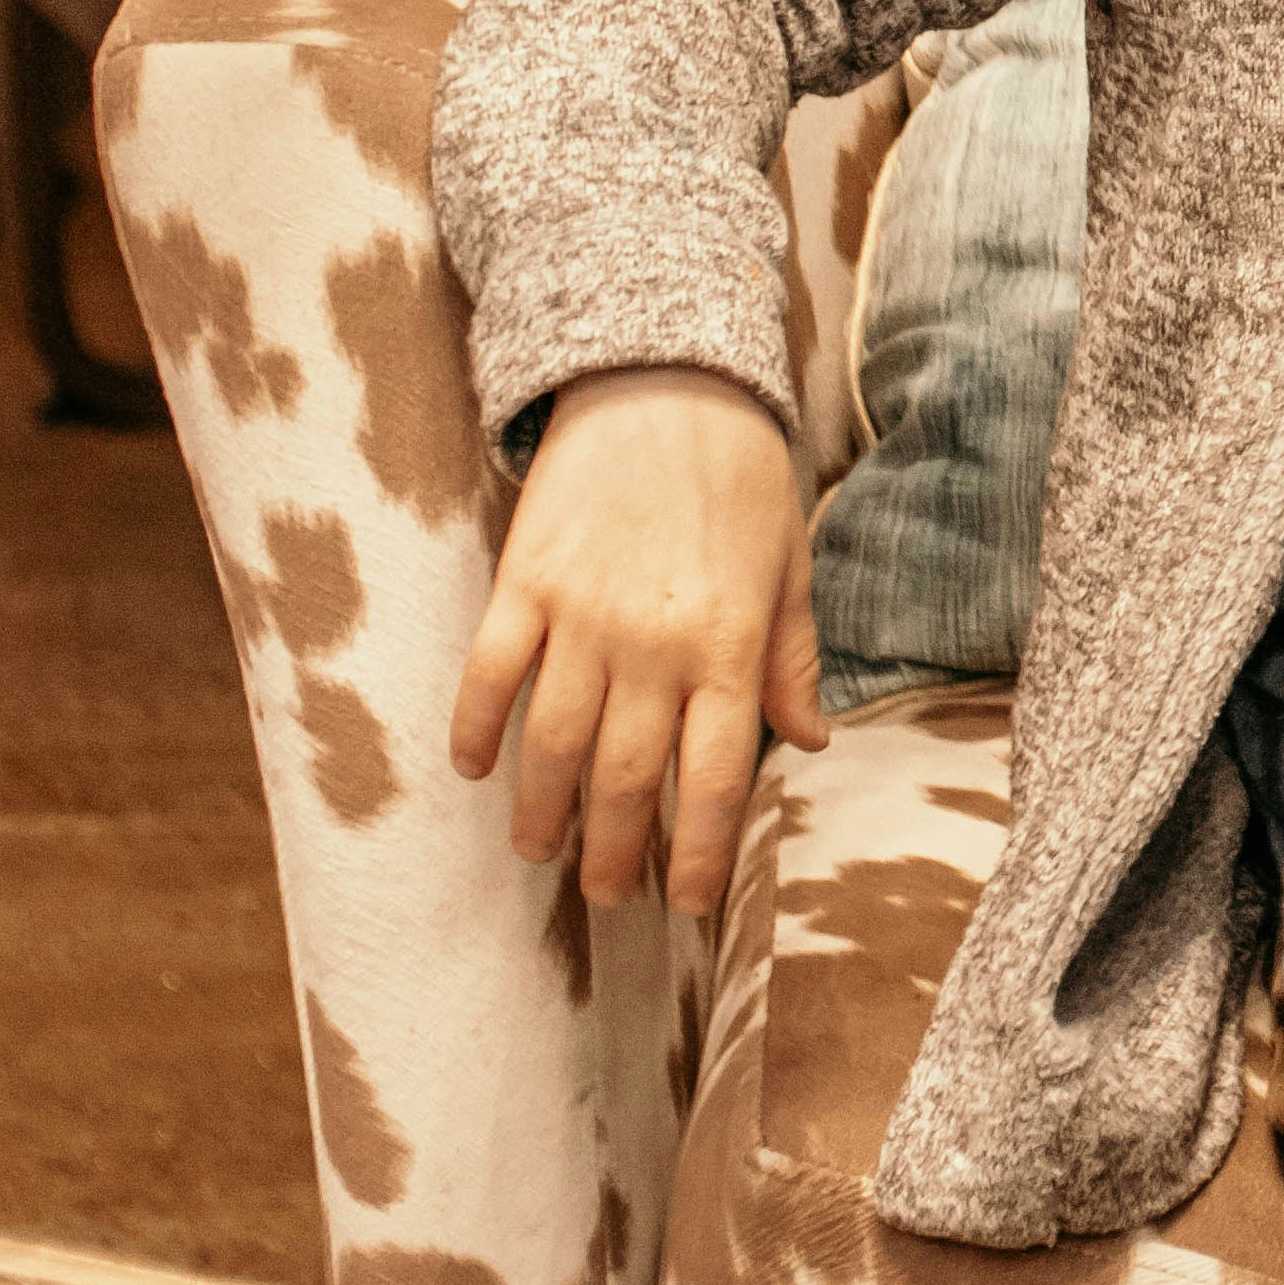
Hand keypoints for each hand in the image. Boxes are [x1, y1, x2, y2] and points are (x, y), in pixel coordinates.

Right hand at [451, 364, 826, 924]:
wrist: (667, 380)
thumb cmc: (740, 475)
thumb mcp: (788, 564)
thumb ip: (791, 658)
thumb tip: (810, 741)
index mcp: (728, 642)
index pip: (717, 775)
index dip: (704, 851)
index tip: (692, 904)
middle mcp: (654, 641)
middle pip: (628, 776)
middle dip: (619, 851)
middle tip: (611, 896)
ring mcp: (583, 614)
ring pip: (554, 742)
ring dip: (546, 809)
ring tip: (543, 852)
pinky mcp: (524, 581)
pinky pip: (490, 673)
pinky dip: (476, 728)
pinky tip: (473, 770)